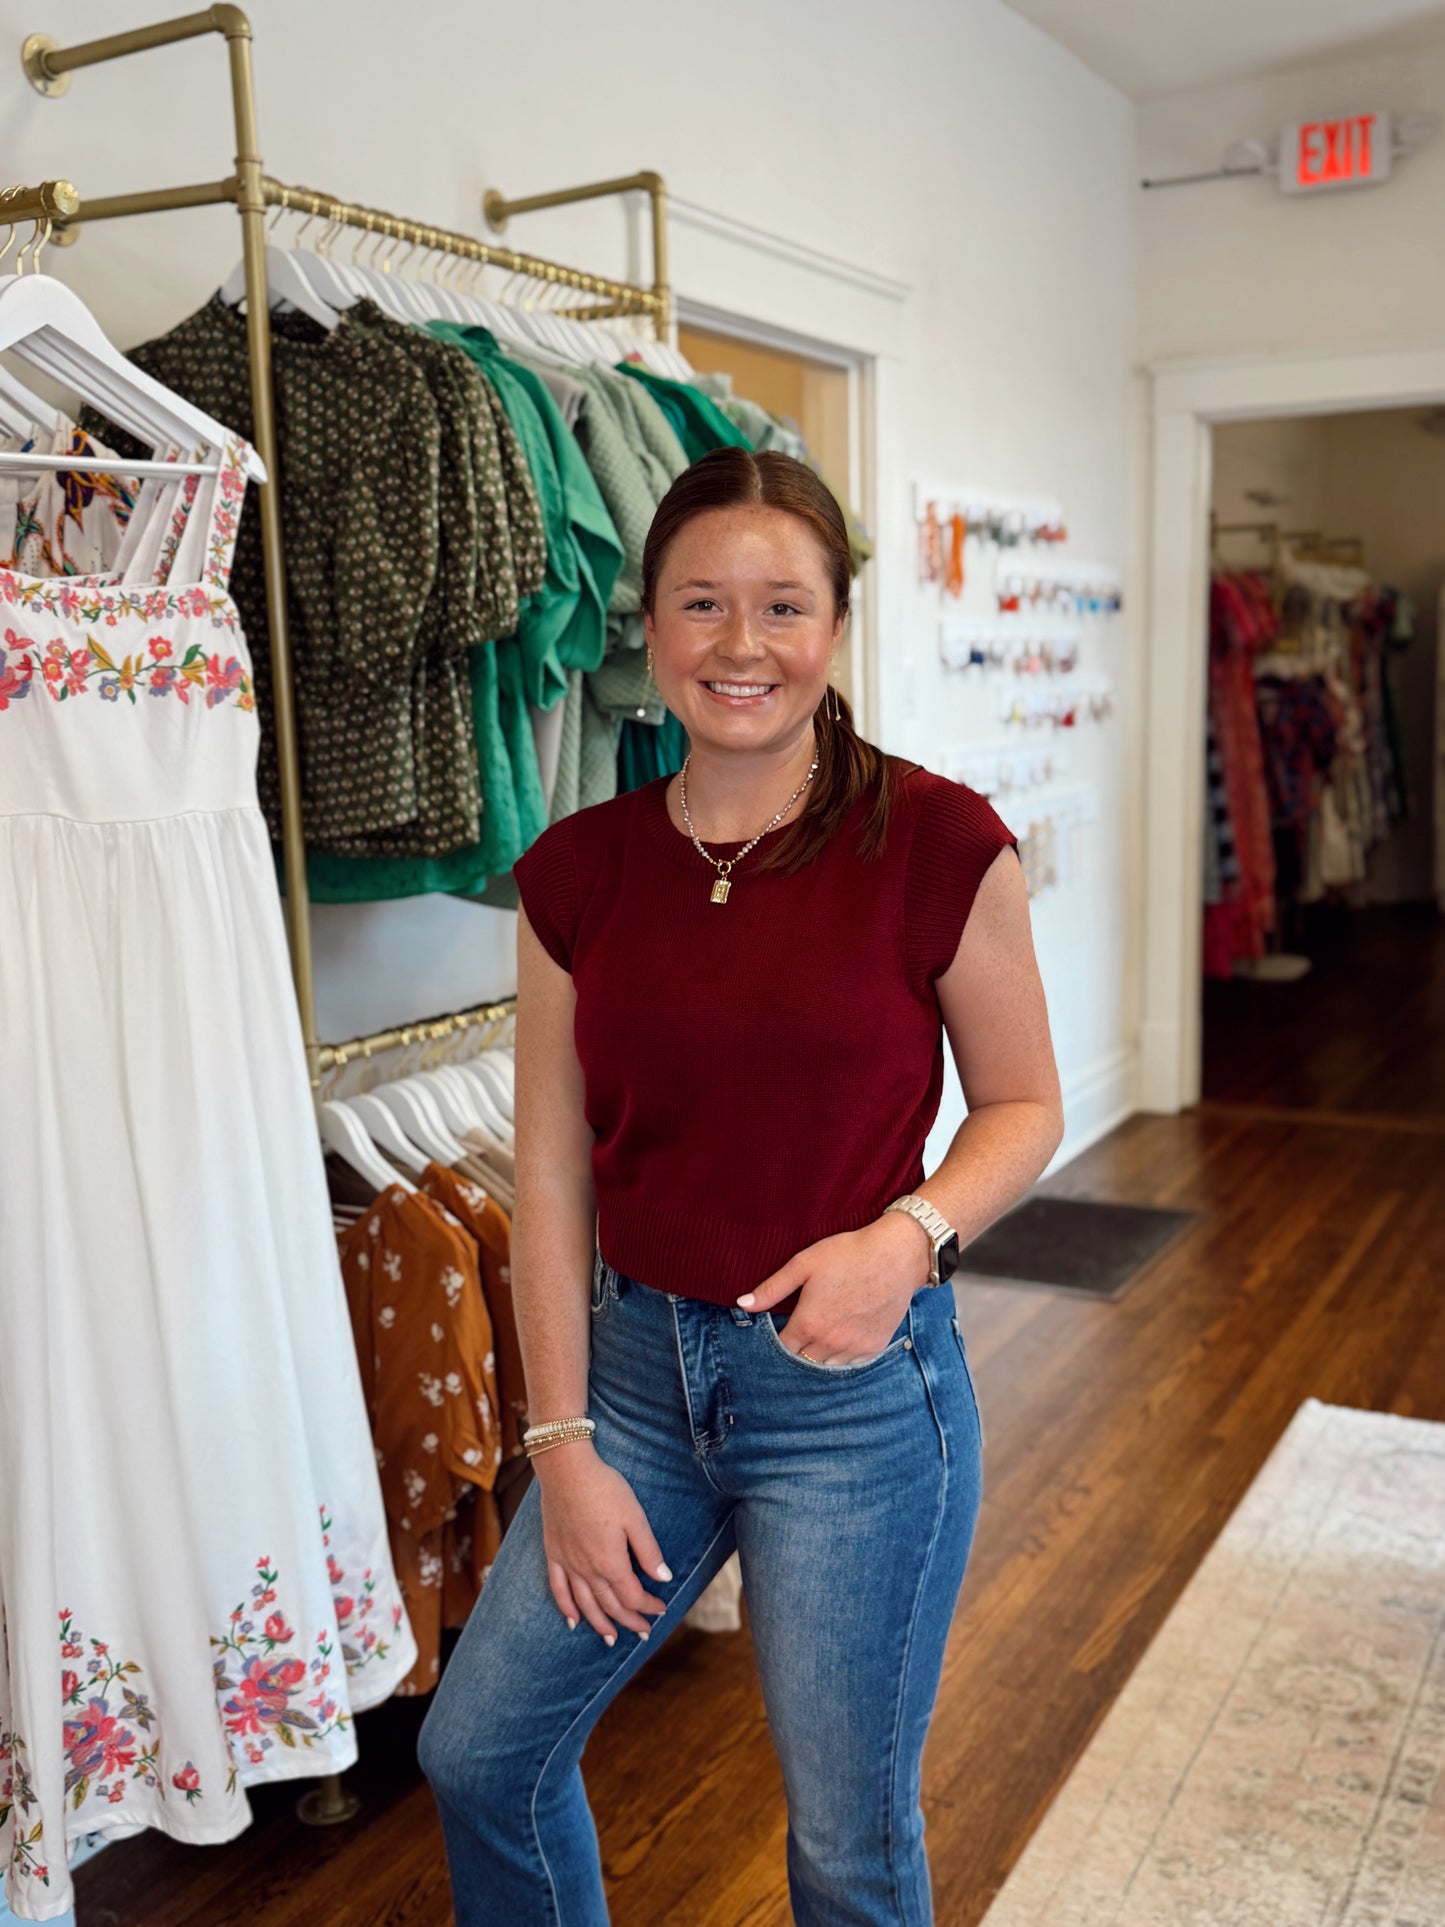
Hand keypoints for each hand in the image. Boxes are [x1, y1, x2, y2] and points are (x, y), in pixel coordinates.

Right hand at [535, 1443, 672, 1644]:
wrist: (567, 1471)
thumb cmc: (605, 1489)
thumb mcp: (635, 1518)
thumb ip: (648, 1552)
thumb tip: (664, 1578)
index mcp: (611, 1563)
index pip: (633, 1597)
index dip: (649, 1606)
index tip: (662, 1607)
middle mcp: (588, 1570)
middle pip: (611, 1606)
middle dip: (630, 1621)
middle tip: (644, 1632)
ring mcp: (568, 1564)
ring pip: (585, 1605)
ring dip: (600, 1625)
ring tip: (612, 1639)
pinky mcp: (553, 1554)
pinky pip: (558, 1590)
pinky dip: (566, 1609)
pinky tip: (573, 1621)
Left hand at [737, 1214, 932, 1364]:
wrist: (897, 1256)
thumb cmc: (848, 1254)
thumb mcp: (804, 1263)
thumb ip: (772, 1288)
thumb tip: (742, 1304)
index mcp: (808, 1324)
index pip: (781, 1350)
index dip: (775, 1343)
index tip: (777, 1332)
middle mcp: (829, 1343)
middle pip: (801, 1362)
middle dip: (795, 1351)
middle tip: (798, 1333)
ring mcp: (853, 1349)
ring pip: (824, 1368)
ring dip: (817, 1357)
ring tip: (818, 1337)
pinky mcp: (873, 1348)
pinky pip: (849, 1365)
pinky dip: (841, 1358)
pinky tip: (839, 1340)